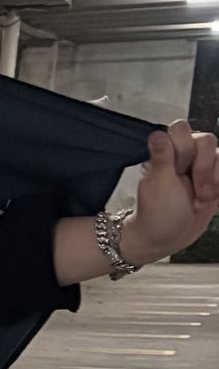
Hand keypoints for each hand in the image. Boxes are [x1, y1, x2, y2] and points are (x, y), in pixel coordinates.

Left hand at [122, 119, 218, 264]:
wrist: (168, 239)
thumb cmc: (157, 214)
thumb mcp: (159, 186)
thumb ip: (162, 158)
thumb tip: (156, 134)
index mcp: (166, 152)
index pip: (182, 129)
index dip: (184, 149)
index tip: (178, 172)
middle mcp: (185, 154)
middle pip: (207, 141)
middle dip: (204, 169)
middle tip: (194, 192)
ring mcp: (202, 166)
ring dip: (215, 181)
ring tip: (200, 199)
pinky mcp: (215, 178)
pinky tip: (211, 200)